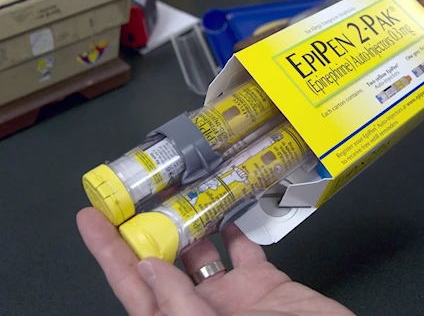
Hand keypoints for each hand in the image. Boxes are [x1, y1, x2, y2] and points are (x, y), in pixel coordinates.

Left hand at [77, 208, 353, 315]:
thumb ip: (178, 305)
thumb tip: (147, 266)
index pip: (133, 287)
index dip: (109, 253)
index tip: (90, 218)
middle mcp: (199, 309)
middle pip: (162, 264)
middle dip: (146, 229)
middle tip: (134, 193)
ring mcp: (232, 296)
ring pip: (202, 251)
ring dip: (190, 222)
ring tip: (178, 189)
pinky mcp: (264, 282)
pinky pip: (244, 249)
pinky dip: (235, 227)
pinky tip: (228, 204)